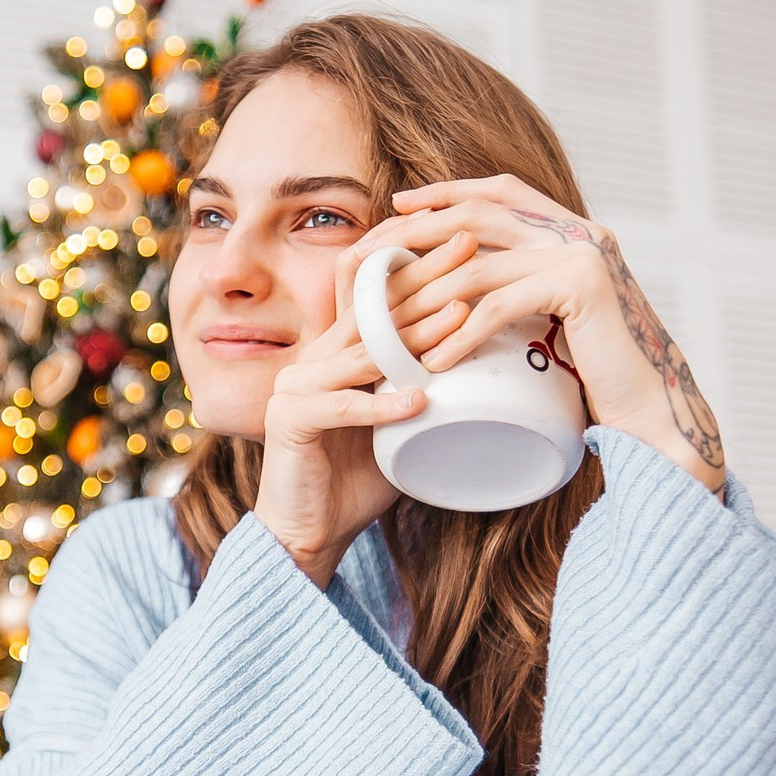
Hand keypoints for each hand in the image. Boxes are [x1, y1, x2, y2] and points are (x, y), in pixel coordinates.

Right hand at [255, 230, 480, 586]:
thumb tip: (486, 355)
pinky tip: (419, 401)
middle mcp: (313, 357)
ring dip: (414, 336)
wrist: (307, 533)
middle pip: (373, 311)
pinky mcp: (289, 421)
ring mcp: (296, 386)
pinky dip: (382, 406)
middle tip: (470, 252)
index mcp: (336, 350)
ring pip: (362, 354)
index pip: (379, 296)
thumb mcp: (399, 420)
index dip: (420, 266)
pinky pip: (342, 408)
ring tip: (459, 318)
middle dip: (425, 280)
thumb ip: (422, 381)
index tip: (470, 242)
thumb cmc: (357, 477)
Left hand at [347, 176, 725, 490]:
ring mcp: (584, 255)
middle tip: (370, 261)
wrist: (653, 412)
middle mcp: (581, 231)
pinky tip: (432, 360)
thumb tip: (458, 284)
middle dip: (417, 234)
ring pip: (480, 263)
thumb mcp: (553, 318)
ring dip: (425, 296)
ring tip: (384, 326)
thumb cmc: (598, 376)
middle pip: (479, 214)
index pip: (501, 190)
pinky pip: (501, 306)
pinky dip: (460, 334)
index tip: (398, 205)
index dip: (447, 192)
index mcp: (573, 229)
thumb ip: (520, 288)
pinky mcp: (582, 289)